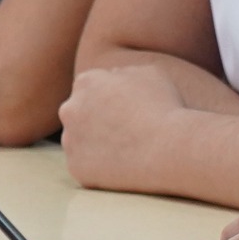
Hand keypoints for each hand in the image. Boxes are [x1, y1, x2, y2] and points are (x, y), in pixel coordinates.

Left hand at [57, 63, 189, 191]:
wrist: (168, 149)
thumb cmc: (163, 107)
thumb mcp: (150, 73)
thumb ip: (124, 72)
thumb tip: (113, 77)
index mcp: (86, 82)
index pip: (88, 87)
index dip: (107, 97)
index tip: (123, 107)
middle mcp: (70, 109)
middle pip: (77, 113)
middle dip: (94, 119)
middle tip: (120, 129)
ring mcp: (70, 141)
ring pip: (78, 140)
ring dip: (94, 143)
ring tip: (123, 148)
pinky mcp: (76, 168)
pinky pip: (84, 165)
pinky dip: (98, 166)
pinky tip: (121, 165)